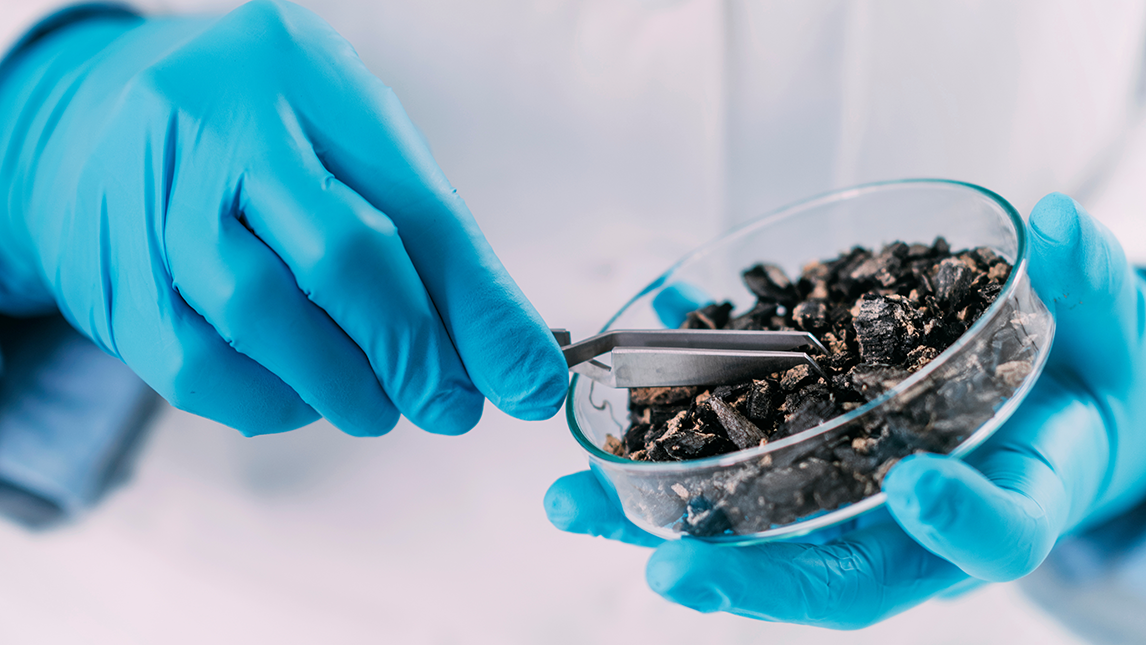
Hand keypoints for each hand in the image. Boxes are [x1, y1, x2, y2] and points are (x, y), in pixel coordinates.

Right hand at [0, 1, 567, 435]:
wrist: (96, 121)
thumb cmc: (261, 141)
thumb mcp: (349, 147)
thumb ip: (428, 244)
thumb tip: (508, 365)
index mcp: (302, 71)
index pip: (417, 206)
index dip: (480, 309)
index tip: (527, 382)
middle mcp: (216, 118)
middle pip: (338, 254)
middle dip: (412, 351)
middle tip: (451, 406)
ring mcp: (146, 194)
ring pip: (258, 314)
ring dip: (340, 385)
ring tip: (378, 406)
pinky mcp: (108, 275)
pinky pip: (195, 365)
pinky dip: (268, 400)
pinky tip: (301, 398)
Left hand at [546, 192, 1145, 627]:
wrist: (1047, 412)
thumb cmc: (1085, 388)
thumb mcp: (1111, 341)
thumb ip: (1092, 292)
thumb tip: (1057, 221)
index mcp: (1013, 505)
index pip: (994, 540)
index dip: (959, 524)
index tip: (915, 487)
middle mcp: (915, 531)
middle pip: (834, 575)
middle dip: (749, 578)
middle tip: (664, 569)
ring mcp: (849, 507)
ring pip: (758, 537)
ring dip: (664, 523)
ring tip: (577, 503)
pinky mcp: (804, 469)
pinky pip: (732, 471)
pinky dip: (666, 447)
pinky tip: (604, 409)